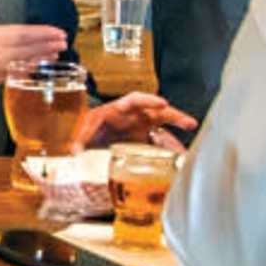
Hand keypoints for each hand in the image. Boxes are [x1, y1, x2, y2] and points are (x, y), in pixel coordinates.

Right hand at [0, 0, 66, 99]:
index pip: (19, 35)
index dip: (40, 34)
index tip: (57, 32)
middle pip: (24, 51)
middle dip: (45, 46)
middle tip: (63, 43)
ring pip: (17, 65)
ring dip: (37, 60)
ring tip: (52, 56)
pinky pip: (4, 77)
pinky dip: (19, 73)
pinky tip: (27, 71)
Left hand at [77, 92, 197, 148]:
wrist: (94, 135)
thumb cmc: (93, 125)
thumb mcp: (86, 127)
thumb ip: (82, 137)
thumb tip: (75, 150)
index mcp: (122, 108)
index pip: (137, 100)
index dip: (150, 101)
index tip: (162, 104)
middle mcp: (137, 116)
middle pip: (159, 114)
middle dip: (175, 117)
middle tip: (189, 123)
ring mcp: (144, 130)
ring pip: (163, 134)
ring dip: (174, 144)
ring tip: (186, 155)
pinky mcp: (146, 142)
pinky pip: (159, 148)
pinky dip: (167, 157)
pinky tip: (176, 166)